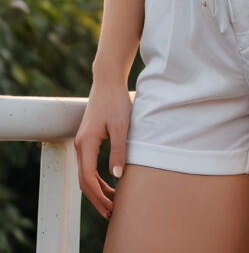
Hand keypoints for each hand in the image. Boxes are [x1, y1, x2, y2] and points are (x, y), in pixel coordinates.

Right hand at [74, 81, 132, 219]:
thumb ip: (118, 150)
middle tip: (112, 213)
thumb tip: (116, 176)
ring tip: (112, 203)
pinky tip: (109, 184)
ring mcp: (82, 142)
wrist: (107, 81)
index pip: (88, 178)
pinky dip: (97, 179)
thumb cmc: (115, 101)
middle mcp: (81, 145)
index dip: (98, 196)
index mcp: (86, 144)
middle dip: (97, 199)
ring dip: (97, 190)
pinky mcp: (88, 139)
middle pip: (84, 180)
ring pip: (86, 174)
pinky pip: (89, 166)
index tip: (111, 208)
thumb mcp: (121, 125)